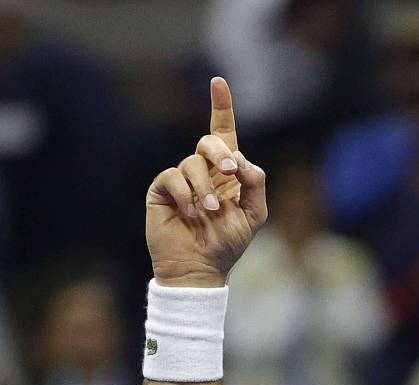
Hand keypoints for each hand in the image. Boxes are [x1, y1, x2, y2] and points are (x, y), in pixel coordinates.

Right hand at [144, 76, 268, 287]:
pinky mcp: (162, 190)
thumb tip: (243, 160)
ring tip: (211, 211)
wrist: (200, 268)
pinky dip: (185, 195)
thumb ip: (256, 184)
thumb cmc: (226, 244)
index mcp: (226, 173)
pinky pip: (173, 177)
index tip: (218, 81)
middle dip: (221, 153)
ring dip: (205, 187)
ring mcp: (181, 179)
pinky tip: (190, 213)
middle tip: (230, 172)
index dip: (221, 106)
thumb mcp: (253, 214)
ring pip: (192, 162)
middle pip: (210, 142)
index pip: (224, 133)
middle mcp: (203, 171)